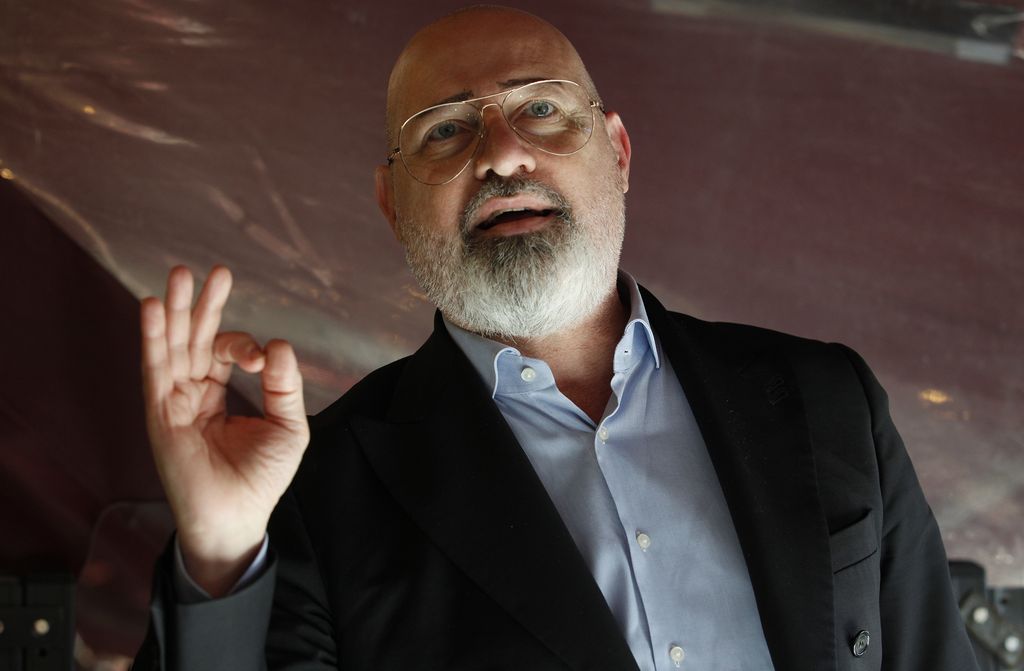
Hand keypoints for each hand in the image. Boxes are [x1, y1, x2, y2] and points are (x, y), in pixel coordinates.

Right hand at [141, 266, 309, 595]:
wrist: (237, 517)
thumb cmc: (263, 478)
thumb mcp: (287, 426)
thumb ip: (284, 385)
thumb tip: (279, 343)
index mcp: (221, 394)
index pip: (227, 353)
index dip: (245, 346)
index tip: (263, 360)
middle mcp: (194, 393)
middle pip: (196, 339)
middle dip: (203, 305)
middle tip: (212, 270)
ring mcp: (175, 402)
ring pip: (174, 347)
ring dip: (176, 311)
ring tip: (179, 274)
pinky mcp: (161, 414)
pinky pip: (156, 369)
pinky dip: (154, 337)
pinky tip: (154, 308)